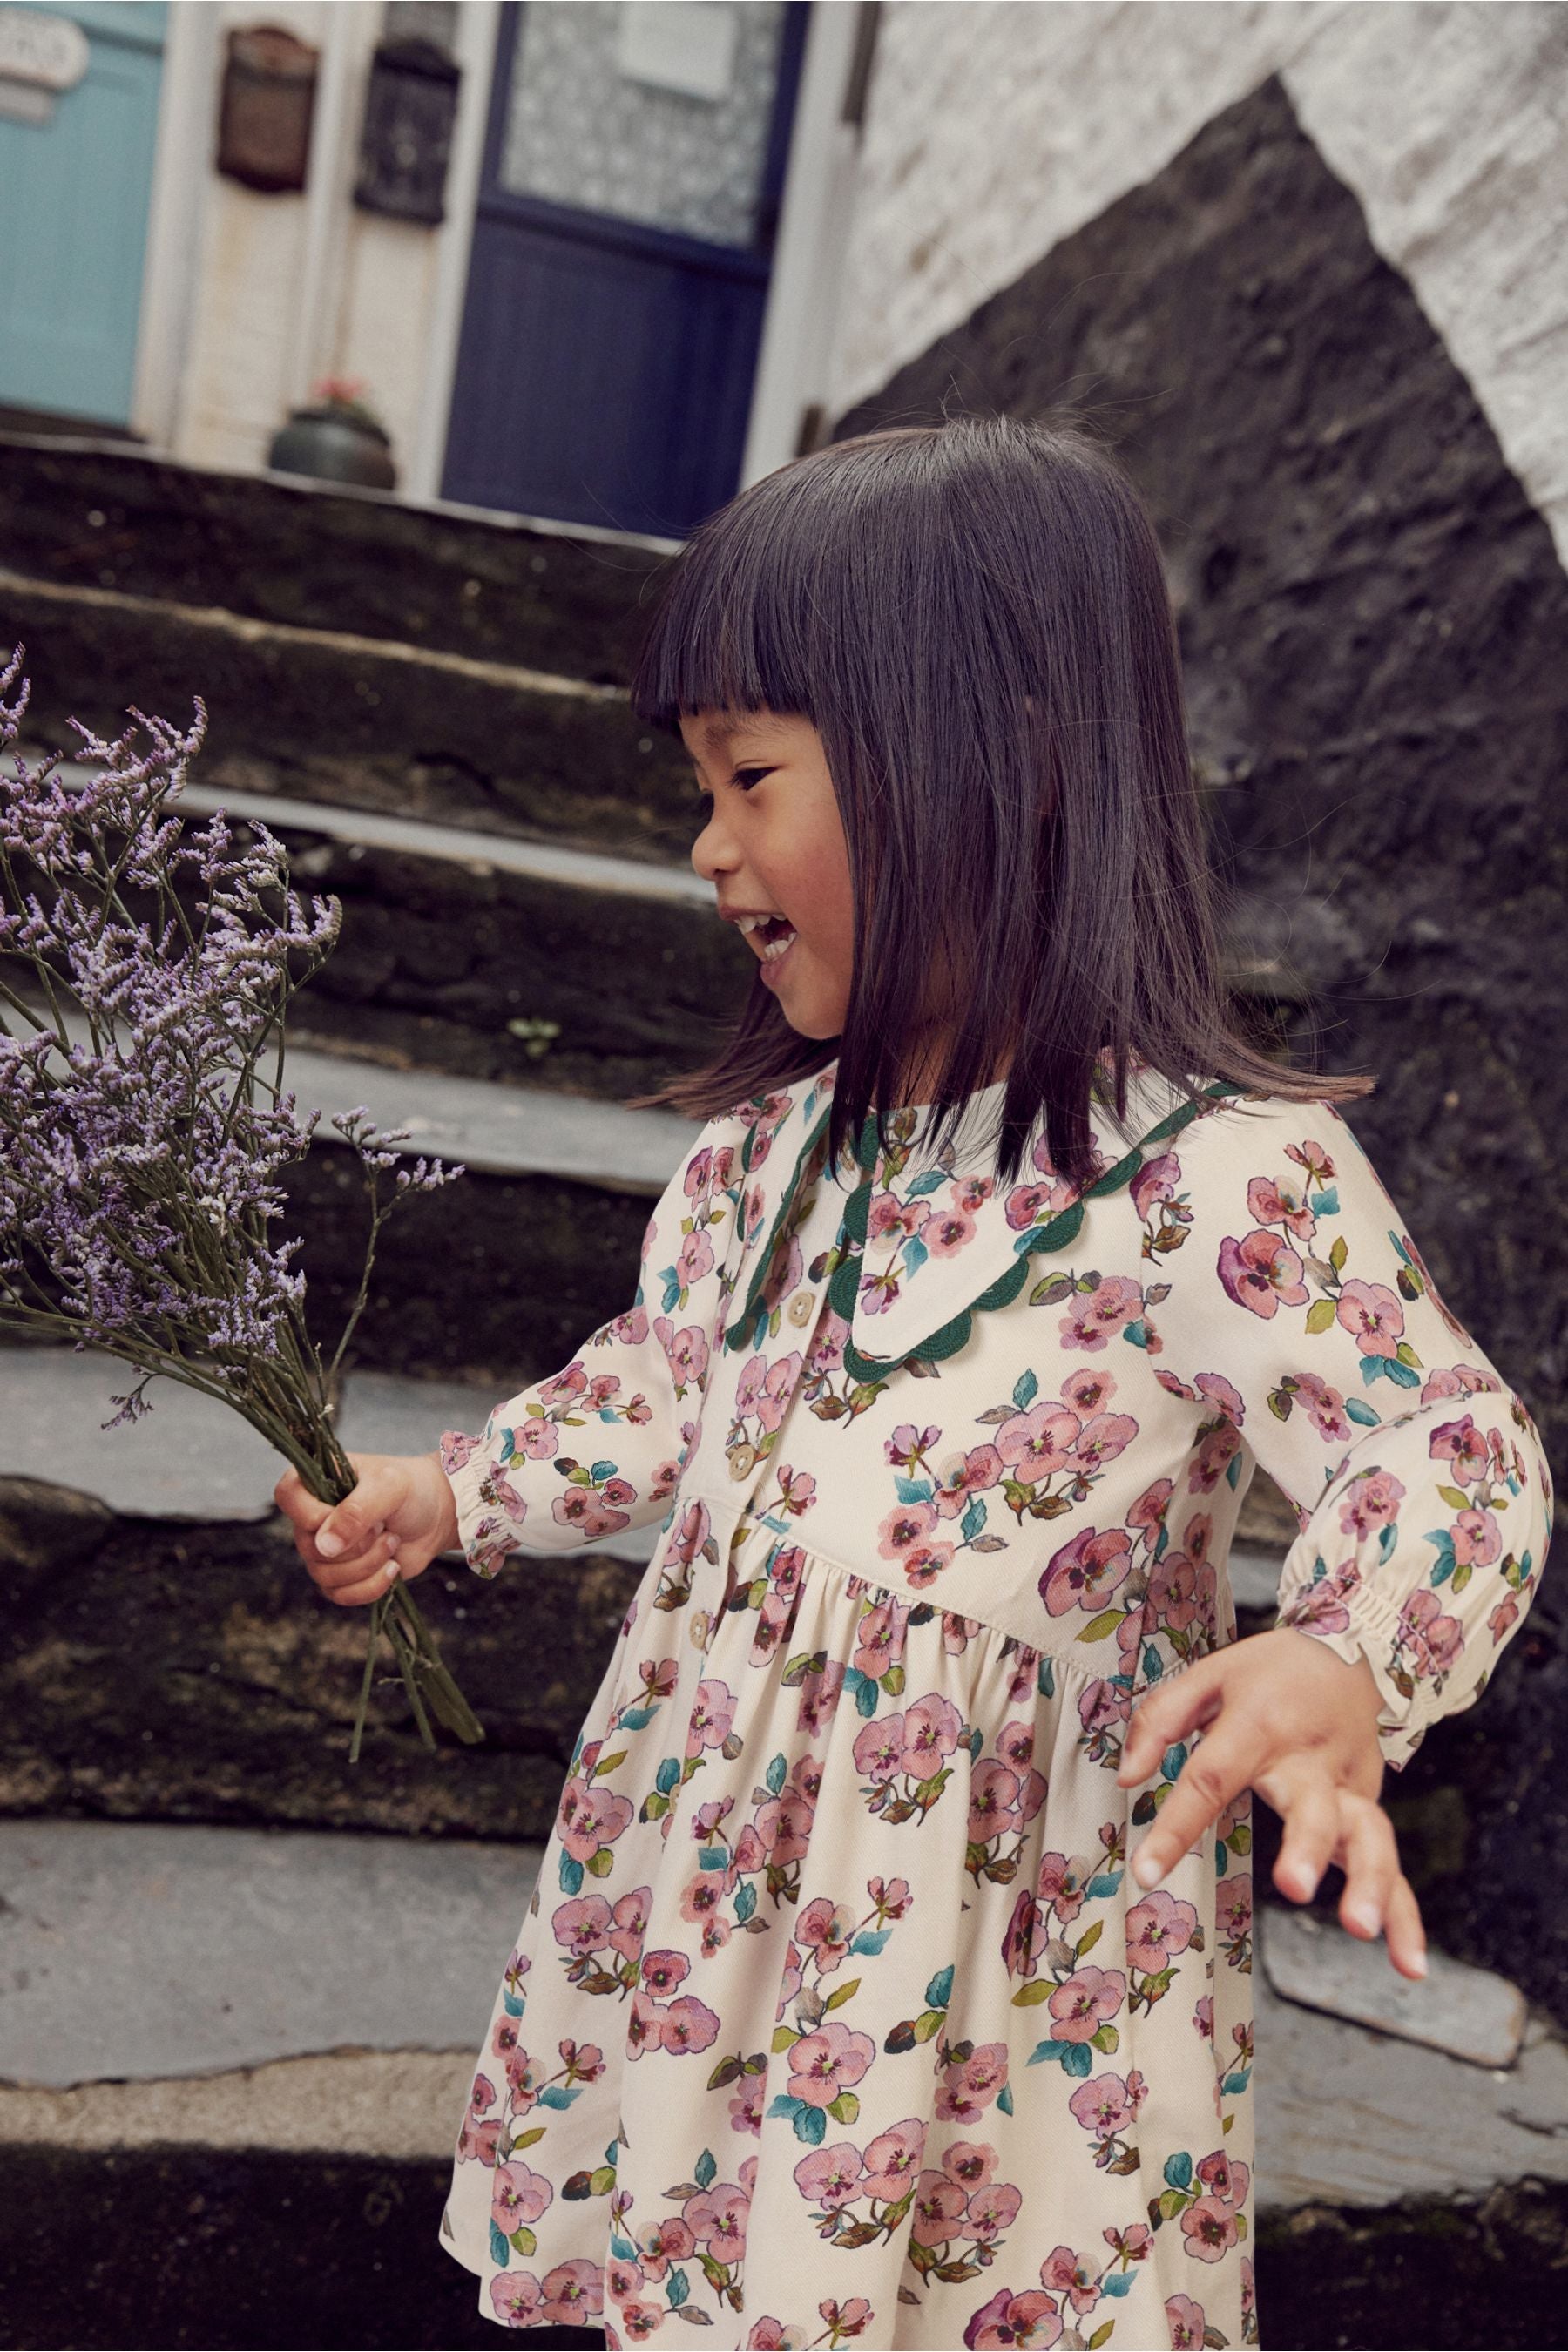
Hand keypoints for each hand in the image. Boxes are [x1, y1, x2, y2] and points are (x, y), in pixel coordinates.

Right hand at [273, 1451, 460, 1606]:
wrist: (438, 1515)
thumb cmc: (412, 1489)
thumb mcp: (389, 1487)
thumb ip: (356, 1510)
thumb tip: (323, 1546)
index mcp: (317, 1481)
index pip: (286, 1496)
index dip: (310, 1514)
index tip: (344, 1515)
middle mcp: (313, 1518)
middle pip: (310, 1548)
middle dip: (356, 1545)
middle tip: (384, 1527)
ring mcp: (325, 1550)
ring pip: (325, 1577)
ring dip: (368, 1564)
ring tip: (392, 1541)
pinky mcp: (342, 1577)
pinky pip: (341, 1596)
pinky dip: (371, 1586)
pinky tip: (393, 1567)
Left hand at [1115, 1625, 1427, 1979]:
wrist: (1349, 1643)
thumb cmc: (1268, 1670)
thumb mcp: (1207, 1675)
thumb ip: (1160, 1721)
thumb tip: (1127, 1777)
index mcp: (1258, 1723)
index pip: (1212, 1777)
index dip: (1178, 1825)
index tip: (1147, 1872)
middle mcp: (1309, 1757)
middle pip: (1311, 1805)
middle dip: (1306, 1847)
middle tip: (1295, 1888)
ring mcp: (1348, 1782)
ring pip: (1367, 1834)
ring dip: (1369, 1882)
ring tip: (1361, 1929)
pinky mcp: (1371, 1801)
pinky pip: (1393, 1861)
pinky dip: (1406, 1914)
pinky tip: (1408, 1963)